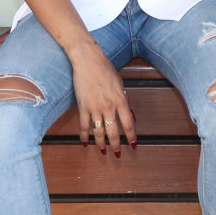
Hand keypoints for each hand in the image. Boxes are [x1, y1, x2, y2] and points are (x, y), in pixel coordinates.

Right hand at [69, 41, 136, 156]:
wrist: (88, 60)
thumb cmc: (105, 69)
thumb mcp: (120, 84)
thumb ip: (123, 100)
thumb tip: (128, 115)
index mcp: (121, 100)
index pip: (129, 124)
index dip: (131, 136)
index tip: (133, 144)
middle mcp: (109, 106)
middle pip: (114, 132)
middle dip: (116, 145)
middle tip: (118, 154)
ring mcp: (95, 107)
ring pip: (99, 132)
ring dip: (101, 143)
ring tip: (103, 151)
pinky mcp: (83, 106)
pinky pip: (84, 125)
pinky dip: (85, 136)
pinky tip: (86, 142)